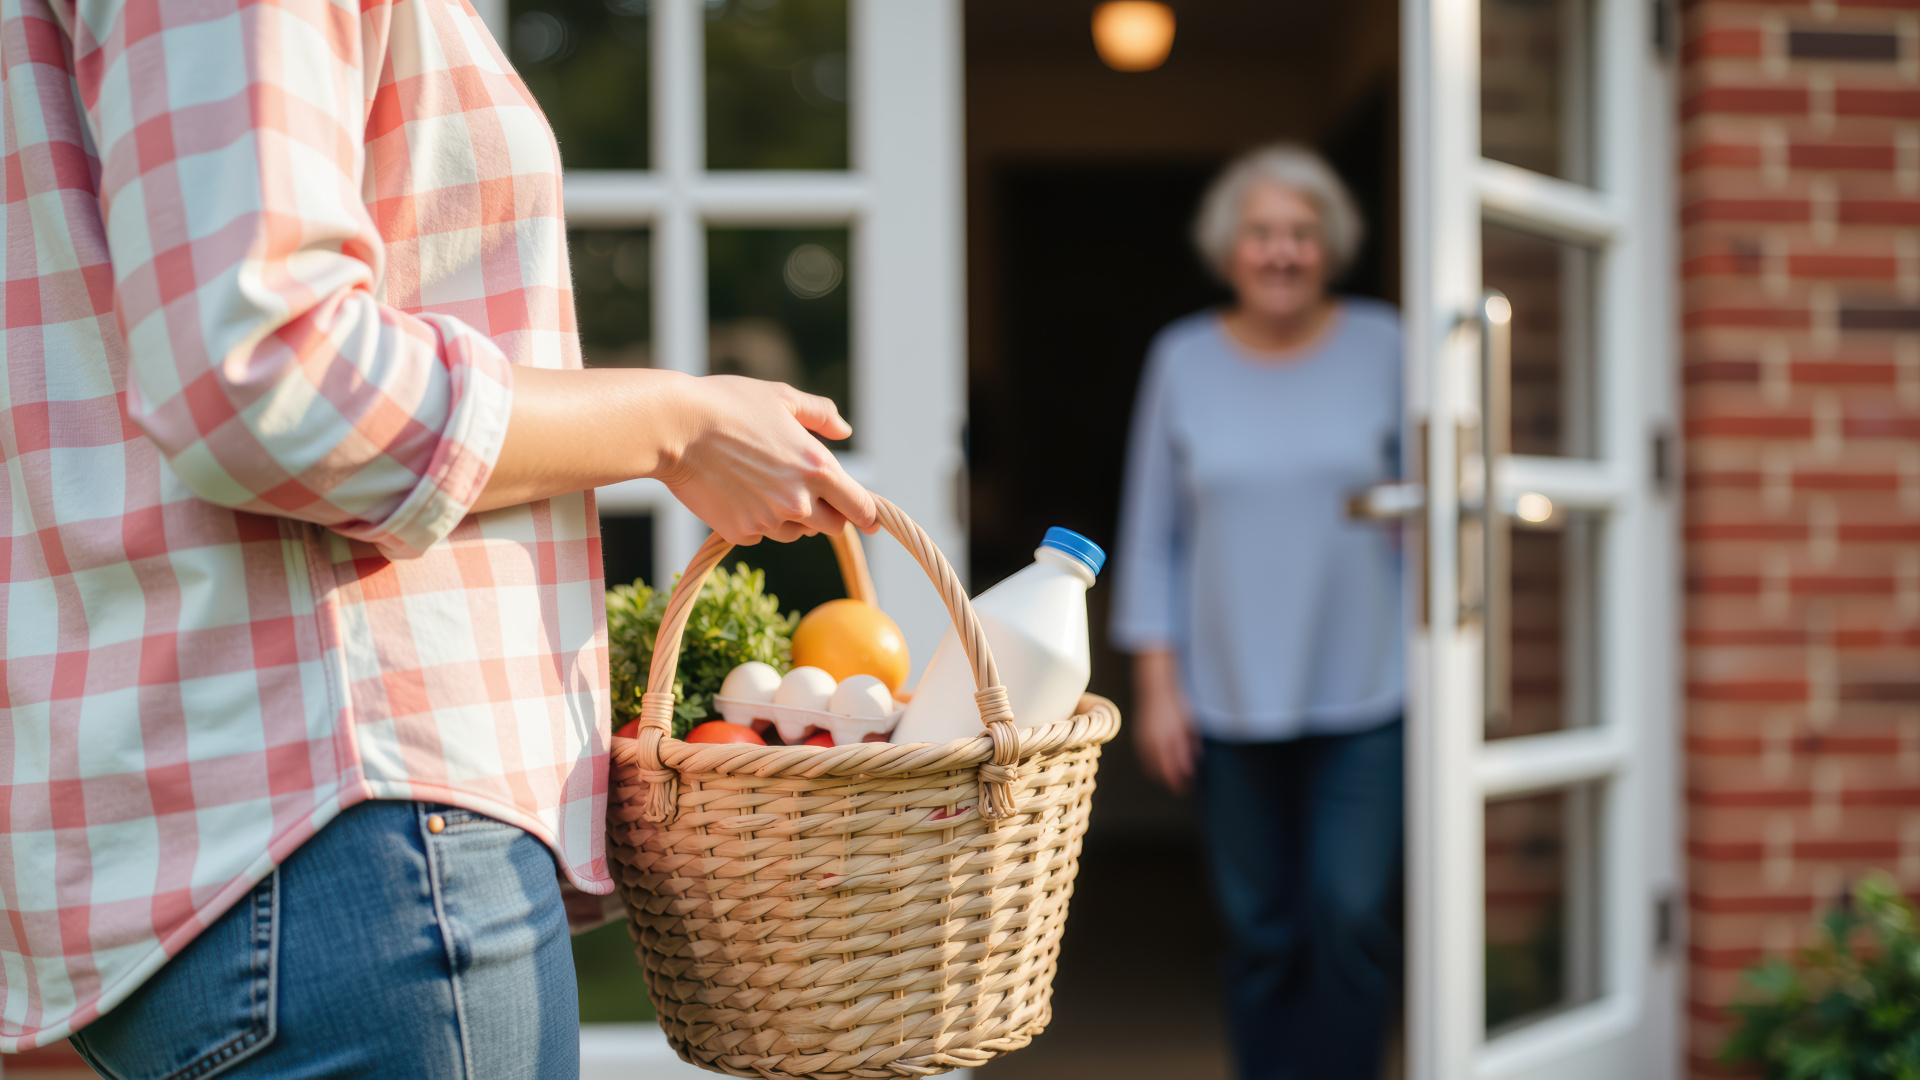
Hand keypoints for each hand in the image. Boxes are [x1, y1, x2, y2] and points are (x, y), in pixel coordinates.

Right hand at [660, 375, 876, 545]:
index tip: (868, 517)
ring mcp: (769, 520)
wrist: (673, 427)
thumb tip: (844, 429)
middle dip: (827, 513)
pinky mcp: (740, 533)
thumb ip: (820, 414)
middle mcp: (799, 500)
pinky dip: (757, 520)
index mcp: (818, 468)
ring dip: (791, 518)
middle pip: (834, 527)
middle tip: (806, 491)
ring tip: (764, 484)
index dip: (867, 513)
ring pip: (796, 533)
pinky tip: (738, 492)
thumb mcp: (781, 397)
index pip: (861, 508)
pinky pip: (761, 534)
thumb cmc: (728, 404)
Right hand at [1131, 650, 1198, 794]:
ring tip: (1175, 780)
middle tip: (1186, 787)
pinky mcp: (1138, 739)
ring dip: (1164, 778)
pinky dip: (1154, 769)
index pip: (1177, 768)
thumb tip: (1198, 759)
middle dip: (1175, 783)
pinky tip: (1163, 769)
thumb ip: (1192, 742)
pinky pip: (1145, 761)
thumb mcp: (1189, 722)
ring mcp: (1144, 741)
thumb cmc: (1176, 704)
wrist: (1154, 688)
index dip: (1185, 781)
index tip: (1193, 786)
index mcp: (1170, 738)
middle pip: (1164, 773)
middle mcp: (1155, 742)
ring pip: (1152, 769)